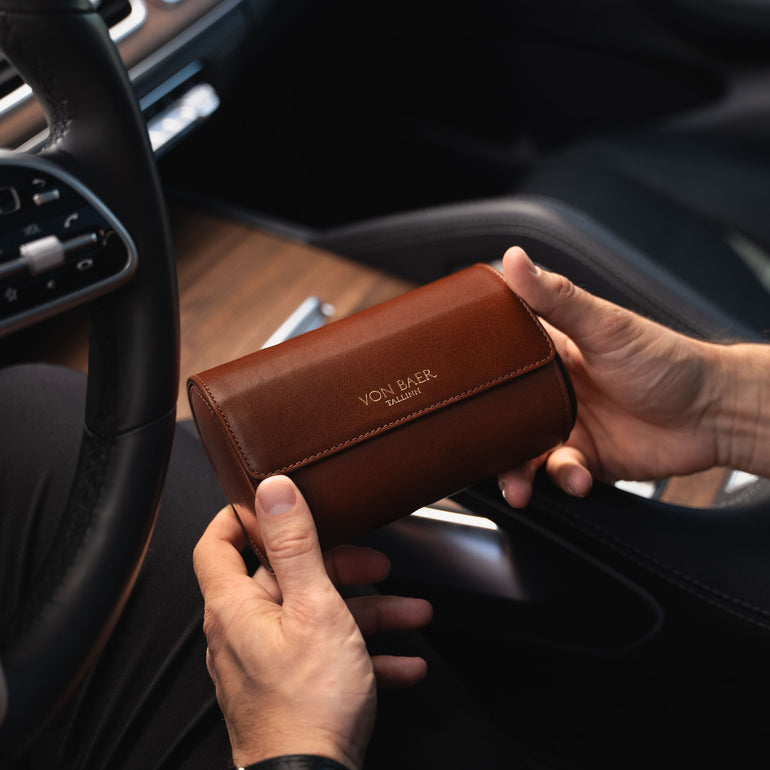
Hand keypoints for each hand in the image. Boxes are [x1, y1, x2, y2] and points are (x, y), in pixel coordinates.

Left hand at [193, 476, 431, 769]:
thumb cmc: (309, 705)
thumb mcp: (314, 608)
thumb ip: (295, 545)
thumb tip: (273, 490)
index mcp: (236, 606)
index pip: (217, 543)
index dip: (242, 516)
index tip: (278, 504)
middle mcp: (243, 633)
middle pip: (285, 579)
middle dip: (338, 566)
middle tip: (375, 564)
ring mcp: (266, 664)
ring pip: (316, 619)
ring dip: (366, 613)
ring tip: (412, 613)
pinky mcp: (289, 691)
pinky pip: (327, 659)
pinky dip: (364, 655)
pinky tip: (404, 663)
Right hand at [498, 246, 727, 507]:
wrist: (713, 414)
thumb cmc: (664, 360)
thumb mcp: (606, 326)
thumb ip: (557, 297)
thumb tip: (515, 259)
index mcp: (550, 354)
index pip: (499, 360)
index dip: (473, 372)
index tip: (447, 382)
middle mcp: (552, 392)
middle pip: (502, 415)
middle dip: (487, 437)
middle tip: (475, 449)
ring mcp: (567, 426)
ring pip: (523, 451)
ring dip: (517, 472)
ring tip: (520, 485)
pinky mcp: (585, 458)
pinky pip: (559, 473)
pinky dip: (564, 478)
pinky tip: (579, 476)